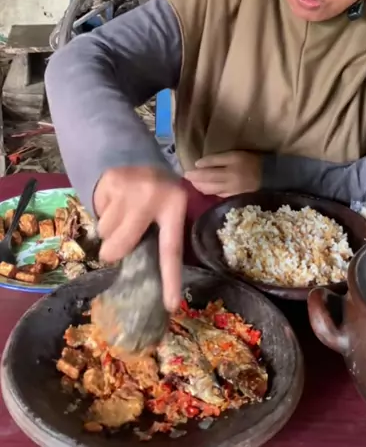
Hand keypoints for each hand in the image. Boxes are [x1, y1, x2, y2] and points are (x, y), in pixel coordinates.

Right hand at [94, 166, 186, 311]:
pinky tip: (113, 202)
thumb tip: (145, 275)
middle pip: (122, 245)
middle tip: (116, 245)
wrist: (137, 156)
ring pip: (105, 231)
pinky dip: (101, 213)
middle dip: (114, 252)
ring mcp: (129, 187)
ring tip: (121, 214)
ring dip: (109, 229)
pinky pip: (96, 214)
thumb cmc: (155, 193)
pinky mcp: (109, 181)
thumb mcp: (165, 210)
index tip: (170, 305)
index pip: (171, 249)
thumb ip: (159, 234)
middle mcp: (152, 195)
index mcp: (174, 206)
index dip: (170, 279)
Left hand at [184, 151, 261, 197]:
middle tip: (186, 176)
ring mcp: (232, 189)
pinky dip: (209, 192)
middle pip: (208, 178)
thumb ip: (218, 158)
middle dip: (195, 178)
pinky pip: (218, 195)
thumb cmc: (252, 161)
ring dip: (199, 186)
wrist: (270, 176)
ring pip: (210, 189)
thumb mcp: (236, 154)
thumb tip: (199, 164)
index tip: (191, 165)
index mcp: (232, 163)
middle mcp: (231, 176)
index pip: (211, 163)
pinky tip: (205, 190)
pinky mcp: (234, 197)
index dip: (199, 165)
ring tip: (193, 183)